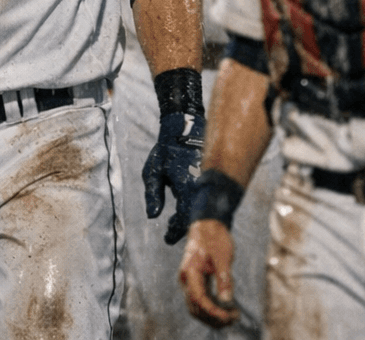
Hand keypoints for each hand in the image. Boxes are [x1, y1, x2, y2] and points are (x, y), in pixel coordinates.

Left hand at [143, 111, 204, 242]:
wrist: (185, 127)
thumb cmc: (166, 149)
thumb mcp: (153, 171)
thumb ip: (153, 194)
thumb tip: (152, 216)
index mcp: (187, 186)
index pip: (184, 217)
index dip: (176, 231)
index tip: (167, 239)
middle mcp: (202, 187)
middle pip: (196, 218)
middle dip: (184, 228)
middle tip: (171, 232)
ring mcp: (209, 183)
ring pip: (203, 210)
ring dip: (191, 219)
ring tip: (175, 223)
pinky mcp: (212, 179)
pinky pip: (206, 200)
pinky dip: (197, 209)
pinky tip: (186, 210)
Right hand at [180, 219, 240, 327]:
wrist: (206, 224)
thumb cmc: (214, 237)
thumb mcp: (223, 256)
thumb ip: (224, 278)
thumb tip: (226, 301)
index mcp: (190, 271)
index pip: (199, 299)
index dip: (213, 311)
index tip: (230, 316)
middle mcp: (186, 279)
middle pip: (195, 307)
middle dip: (213, 318)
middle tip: (234, 318)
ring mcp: (189, 281)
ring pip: (196, 307)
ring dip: (212, 316)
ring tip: (232, 315)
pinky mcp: (195, 281)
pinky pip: (200, 301)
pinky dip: (212, 309)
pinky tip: (226, 308)